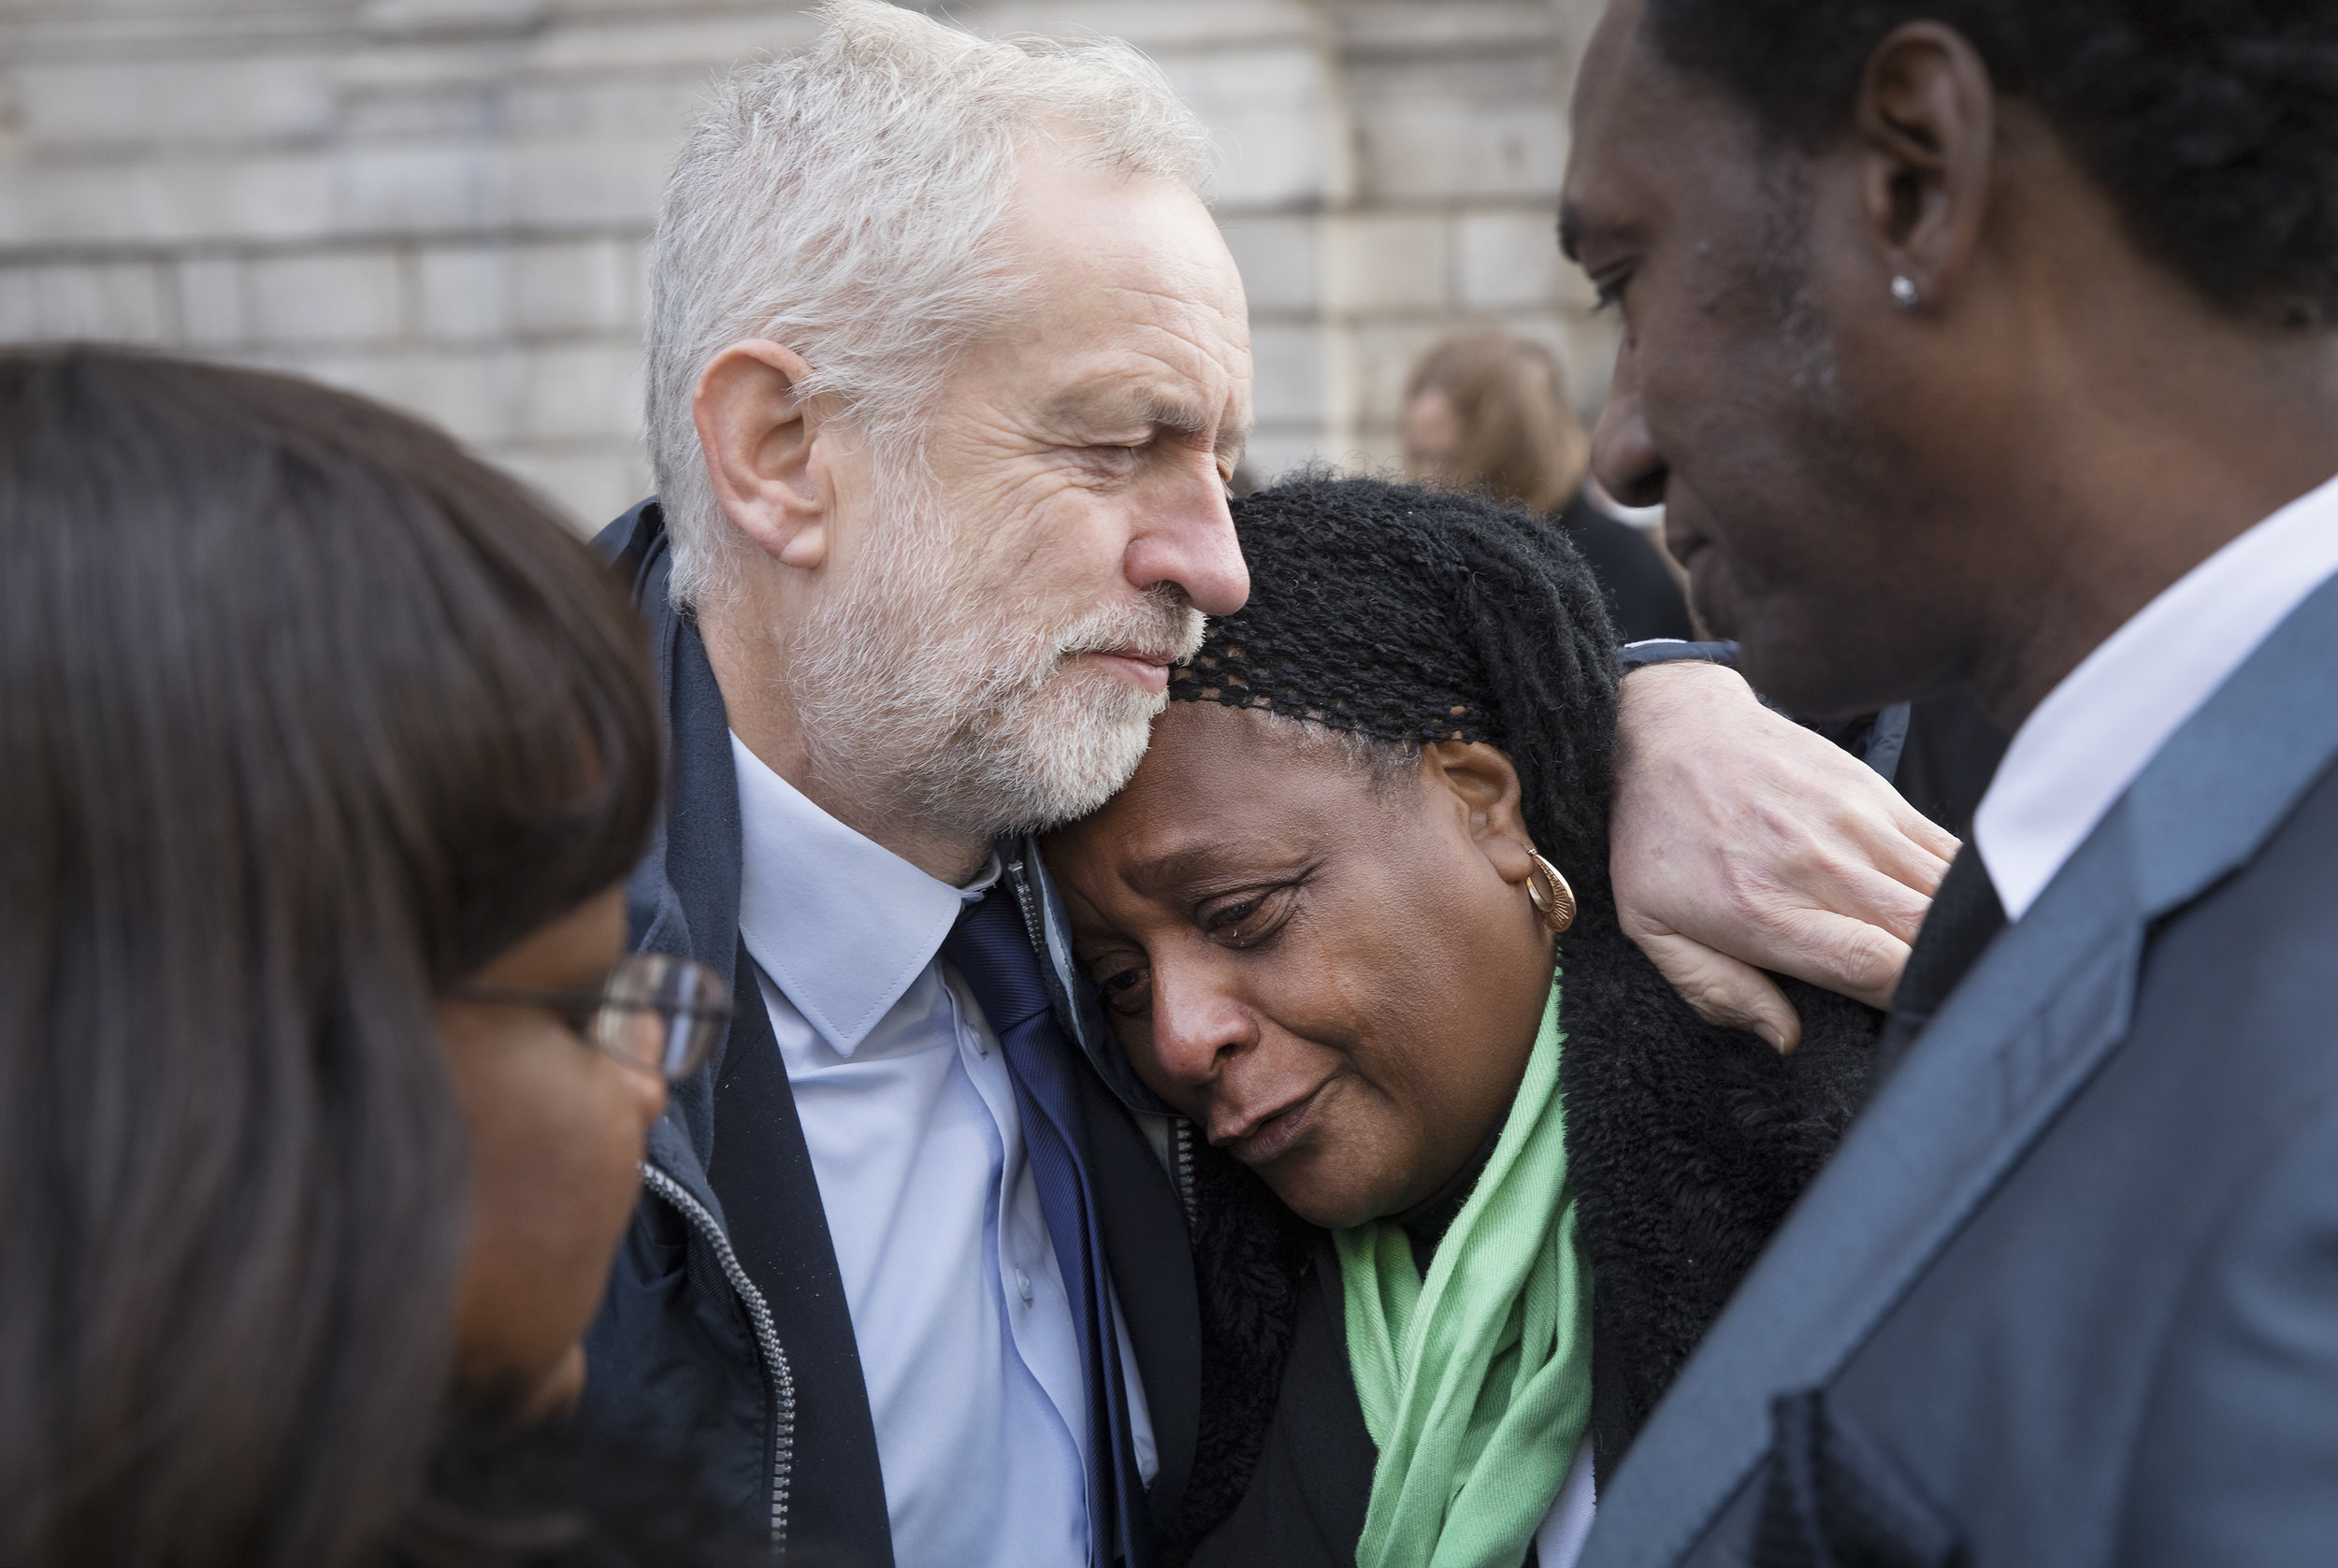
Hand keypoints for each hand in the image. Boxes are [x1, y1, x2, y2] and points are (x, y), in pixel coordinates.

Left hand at [1610, 661, 1958, 1050]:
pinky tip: (1951, 913)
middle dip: (1940, 974)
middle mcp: (1821, 866)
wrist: (1676, 729)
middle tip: (1935, 997)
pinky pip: (1947, 851)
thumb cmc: (1658, 836)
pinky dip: (1960, 887)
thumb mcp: (1651, 927)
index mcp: (1766, 910)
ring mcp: (1858, 824)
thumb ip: (1715, 991)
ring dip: (1956, 932)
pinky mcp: (1880, 794)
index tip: (1907, 1022)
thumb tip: (1784, 1039)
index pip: (1875, 969)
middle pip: (1923, 934)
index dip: (1906, 1003)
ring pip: (1947, 893)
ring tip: (1949, 960)